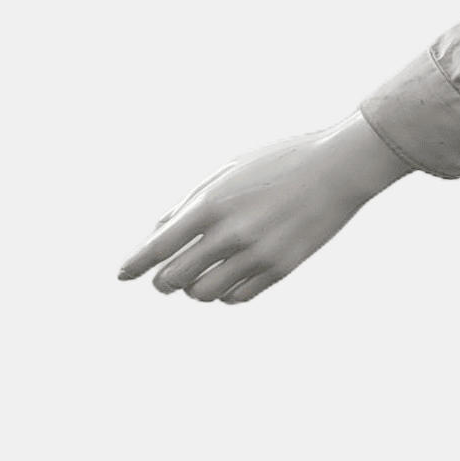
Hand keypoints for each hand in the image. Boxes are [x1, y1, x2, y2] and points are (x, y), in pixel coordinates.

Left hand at [115, 113, 412, 304]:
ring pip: (204, 293)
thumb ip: (191, 204)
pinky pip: (238, 296)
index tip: (122, 275)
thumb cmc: (278, 164)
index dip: (135, 264)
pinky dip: (225, 293)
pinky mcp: (281, 268)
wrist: (337, 168)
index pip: (158, 246)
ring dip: (194, 289)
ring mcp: (257, 254)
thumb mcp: (227, 173)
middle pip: (175, 277)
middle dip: (164, 280)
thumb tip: (159, 235)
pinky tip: (227, 280)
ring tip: (200, 278)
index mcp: (212, 204)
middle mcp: (231, 232)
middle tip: (165, 278)